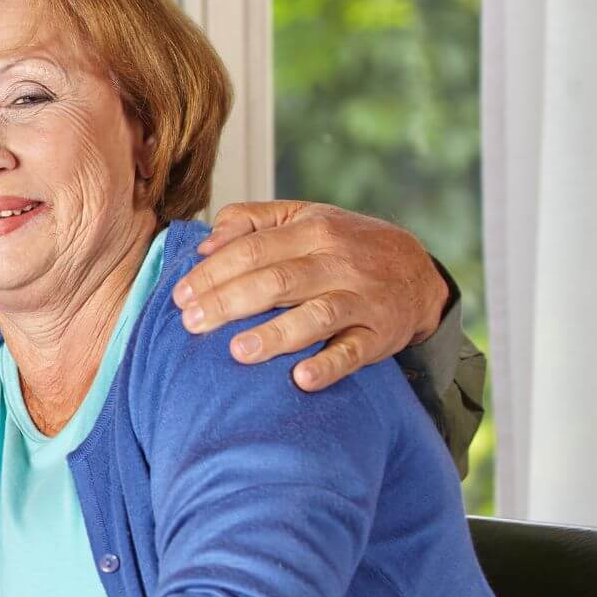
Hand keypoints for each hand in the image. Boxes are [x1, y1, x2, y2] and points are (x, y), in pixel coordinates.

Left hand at [171, 201, 449, 391]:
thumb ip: (253, 221)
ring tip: (237, 351)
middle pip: (276, 281)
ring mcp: (360, 299)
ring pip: (315, 316)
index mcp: (312, 230)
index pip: (253, 250)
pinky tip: (301, 379)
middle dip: (229, 302)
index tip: (180, 295)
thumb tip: (207, 243)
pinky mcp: (378, 335)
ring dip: (275, 334)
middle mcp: (336, 262)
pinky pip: (354, 352)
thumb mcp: (304, 217)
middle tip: (191, 323)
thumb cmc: (344, 244)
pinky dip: (329, 366)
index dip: (213, 272)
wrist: (417, 270)